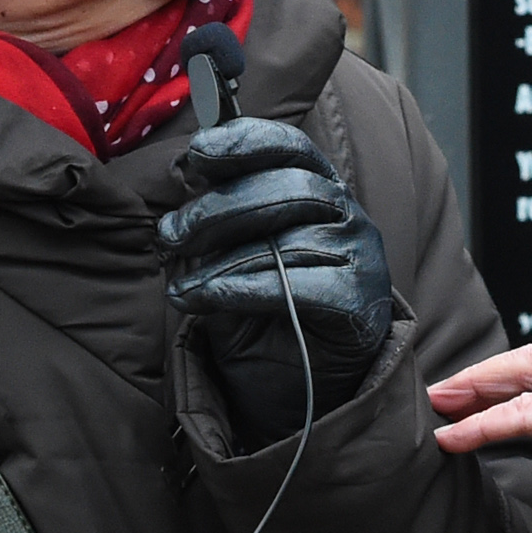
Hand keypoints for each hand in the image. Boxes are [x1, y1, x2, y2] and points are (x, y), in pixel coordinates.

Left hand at [158, 119, 394, 446]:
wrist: (293, 390)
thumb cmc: (260, 314)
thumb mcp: (227, 253)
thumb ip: (217, 212)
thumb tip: (186, 169)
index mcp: (317, 188)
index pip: (288, 147)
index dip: (243, 142)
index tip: (197, 154)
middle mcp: (346, 214)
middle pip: (286, 188)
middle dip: (217, 209)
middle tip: (170, 235)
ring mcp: (360, 256)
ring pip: (287, 240)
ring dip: (220, 263)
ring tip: (181, 286)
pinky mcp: (361, 302)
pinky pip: (298, 285)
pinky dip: (243, 290)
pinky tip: (206, 299)